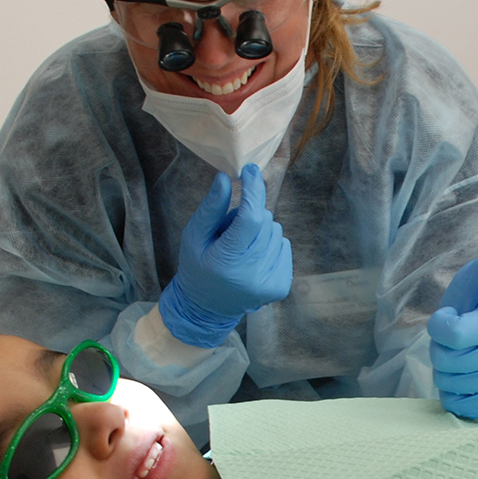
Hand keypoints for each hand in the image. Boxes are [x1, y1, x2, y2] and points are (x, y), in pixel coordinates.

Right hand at [158, 164, 293, 348]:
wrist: (207, 308)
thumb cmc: (197, 267)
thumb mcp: (194, 236)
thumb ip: (211, 208)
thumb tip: (226, 178)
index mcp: (226, 262)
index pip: (250, 217)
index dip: (253, 190)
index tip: (251, 170)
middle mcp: (252, 276)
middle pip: (264, 221)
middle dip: (249, 214)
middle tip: (230, 230)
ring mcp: (269, 284)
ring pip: (276, 232)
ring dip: (259, 231)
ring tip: (239, 247)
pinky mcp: (281, 287)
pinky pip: (284, 246)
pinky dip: (270, 244)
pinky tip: (253, 257)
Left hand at [428, 231, 477, 420]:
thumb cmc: (474, 307)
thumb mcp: (477, 281)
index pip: (452, 333)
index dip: (440, 326)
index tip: (452, 318)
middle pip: (446, 360)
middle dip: (440, 350)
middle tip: (456, 342)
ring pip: (449, 384)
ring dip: (445, 373)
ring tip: (461, 359)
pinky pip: (457, 404)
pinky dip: (453, 394)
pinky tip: (466, 380)